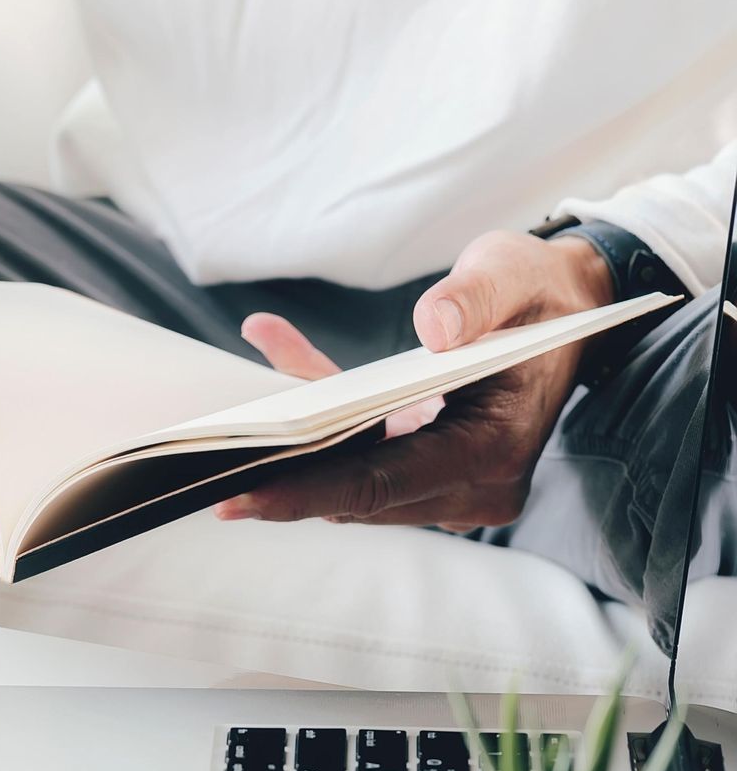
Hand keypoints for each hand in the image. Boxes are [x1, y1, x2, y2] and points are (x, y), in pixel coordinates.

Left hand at [215, 231, 613, 529]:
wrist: (567, 311)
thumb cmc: (537, 294)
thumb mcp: (514, 274)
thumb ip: (474, 299)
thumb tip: (432, 328)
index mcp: (495, 450)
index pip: (384, 484)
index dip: (308, 491)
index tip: (242, 496)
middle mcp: (472, 485)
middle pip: (356, 494)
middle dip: (281, 482)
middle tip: (203, 477)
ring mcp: (448, 485)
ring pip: (347, 478)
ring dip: (292, 446)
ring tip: (222, 428)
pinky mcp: (425, 469)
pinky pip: (354, 453)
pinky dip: (316, 415)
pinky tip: (276, 352)